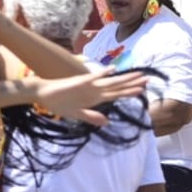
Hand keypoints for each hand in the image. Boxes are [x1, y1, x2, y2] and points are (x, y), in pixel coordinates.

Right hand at [34, 69, 148, 121]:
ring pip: (111, 82)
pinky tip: (113, 70)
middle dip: (133, 83)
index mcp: (95, 98)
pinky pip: (93, 78)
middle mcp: (95, 90)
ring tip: (139, 74)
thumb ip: (92, 117)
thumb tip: (107, 122)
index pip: (116, 94)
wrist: (43, 94)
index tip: (142, 90)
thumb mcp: (78, 114)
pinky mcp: (79, 82)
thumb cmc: (59, 103)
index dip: (129, 92)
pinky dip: (102, 74)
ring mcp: (88, 85)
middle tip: (148, 79)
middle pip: (118, 87)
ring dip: (125, 79)